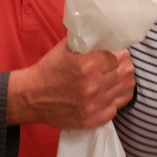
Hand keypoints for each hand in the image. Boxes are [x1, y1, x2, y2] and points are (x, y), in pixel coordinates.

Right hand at [6, 38, 134, 129]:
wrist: (31, 96)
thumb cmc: (49, 69)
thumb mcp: (66, 47)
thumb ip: (88, 42)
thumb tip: (108, 36)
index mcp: (87, 65)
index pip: (118, 57)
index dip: (116, 55)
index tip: (112, 55)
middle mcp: (93, 85)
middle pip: (125, 72)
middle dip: (122, 66)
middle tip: (118, 65)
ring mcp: (94, 105)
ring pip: (125, 90)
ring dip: (122, 82)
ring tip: (116, 78)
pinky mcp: (92, 120)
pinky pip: (116, 108)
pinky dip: (115, 100)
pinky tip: (109, 94)